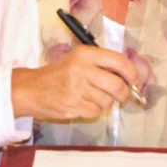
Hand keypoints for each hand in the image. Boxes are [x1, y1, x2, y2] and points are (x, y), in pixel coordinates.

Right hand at [12, 48, 137, 121]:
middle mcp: (82, 69)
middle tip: (123, 96)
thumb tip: (129, 76)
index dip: (132, 73)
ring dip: (105, 103)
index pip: (119, 61)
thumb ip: (101, 64)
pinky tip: (82, 104)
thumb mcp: (77, 59)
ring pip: (107, 101)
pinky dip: (93, 111)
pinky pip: (96, 111)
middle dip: (124, 94)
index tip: (135, 81)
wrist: (31, 89)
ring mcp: (77, 88)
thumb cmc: (58, 74)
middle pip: (118, 85)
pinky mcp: (73, 105)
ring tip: (91, 97)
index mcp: (85, 54)